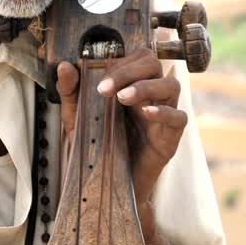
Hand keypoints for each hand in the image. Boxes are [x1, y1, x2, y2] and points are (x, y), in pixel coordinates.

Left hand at [57, 47, 186, 207]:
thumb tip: (66, 66)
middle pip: (154, 65)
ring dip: (147, 87)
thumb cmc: (97, 149)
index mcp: (131, 86)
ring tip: (122, 98)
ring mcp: (163, 116)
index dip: (120, 62)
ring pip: (171, 86)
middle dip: (129, 71)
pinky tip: (146, 114)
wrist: (106, 186)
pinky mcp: (170, 138)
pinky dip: (165, 112)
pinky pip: (179, 118)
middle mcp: (150, 96)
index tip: (97, 78)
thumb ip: (72, 92)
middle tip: (105, 88)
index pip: (136, 57)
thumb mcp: (78, 118)